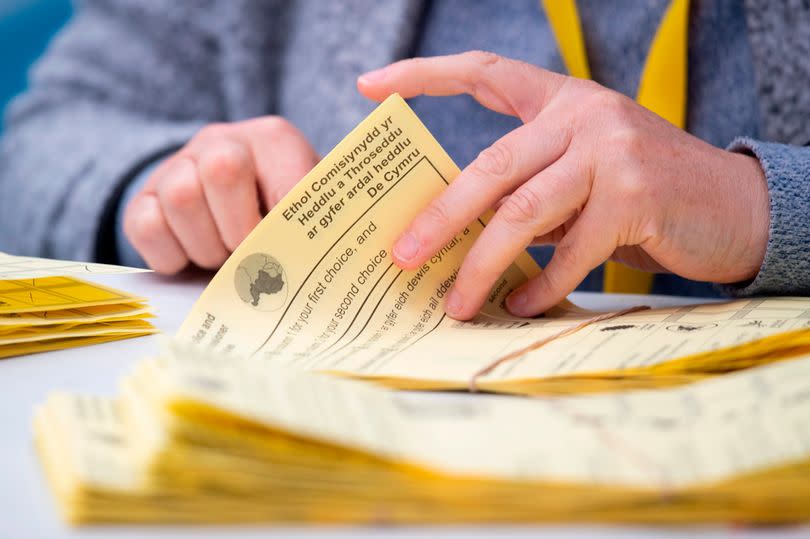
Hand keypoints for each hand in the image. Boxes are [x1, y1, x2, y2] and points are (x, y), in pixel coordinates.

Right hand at [124, 117, 317, 273]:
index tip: (287, 253)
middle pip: (223, 169)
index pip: (284, 178)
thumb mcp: (308, 217)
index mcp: (274, 139)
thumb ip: (312, 232)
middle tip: (249, 255)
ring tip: (223, 259)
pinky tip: (192, 260)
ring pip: (181, 197)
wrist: (238, 220)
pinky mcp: (143, 198)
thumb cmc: (282, 220)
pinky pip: (146, 225)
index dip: (286, 227)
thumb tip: (304, 265)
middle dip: (240, 230)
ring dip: (207, 247)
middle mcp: (222, 141)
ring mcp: (177, 165)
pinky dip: (171, 256)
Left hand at [357, 51, 768, 318]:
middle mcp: (584, 116)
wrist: (732, 205)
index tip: (370, 87)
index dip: (426, 75)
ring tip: (455, 302)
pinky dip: (540, 285)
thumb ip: (530, 185)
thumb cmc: (643, 191)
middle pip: (490, 165)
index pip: (486, 72)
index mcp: (563, 100)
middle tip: (402, 255)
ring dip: (481, 265)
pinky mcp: (636, 199)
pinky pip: (570, 252)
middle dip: (440, 217)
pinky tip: (518, 305)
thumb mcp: (582, 171)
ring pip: (522, 214)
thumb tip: (459, 231)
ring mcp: (612, 153)